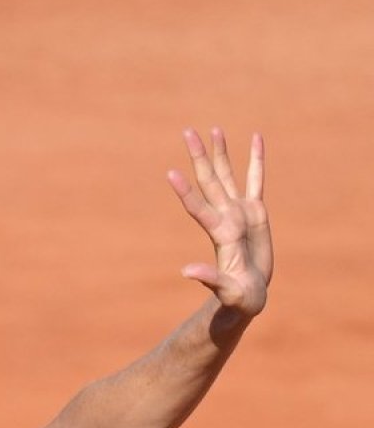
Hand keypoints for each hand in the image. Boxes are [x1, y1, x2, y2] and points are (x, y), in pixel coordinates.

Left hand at [168, 128, 272, 318]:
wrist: (249, 294)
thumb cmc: (238, 297)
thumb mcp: (227, 290)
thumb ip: (209, 279)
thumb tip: (186, 272)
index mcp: (220, 233)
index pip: (198, 208)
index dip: (186, 192)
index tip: (170, 173)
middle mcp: (225, 217)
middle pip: (209, 181)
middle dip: (199, 157)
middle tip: (187, 132)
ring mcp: (239, 212)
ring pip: (228, 175)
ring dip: (220, 153)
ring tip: (213, 130)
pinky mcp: (256, 211)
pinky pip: (256, 180)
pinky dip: (255, 160)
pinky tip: (255, 138)